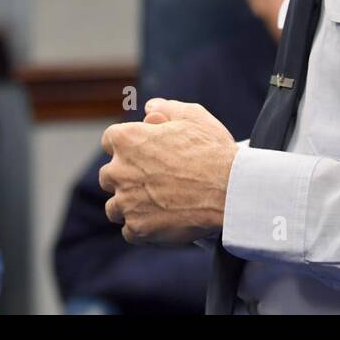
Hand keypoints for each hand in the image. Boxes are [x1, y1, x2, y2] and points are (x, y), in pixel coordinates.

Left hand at [99, 99, 238, 244]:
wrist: (230, 190)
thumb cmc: (212, 151)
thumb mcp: (192, 116)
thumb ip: (165, 108)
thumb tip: (149, 109)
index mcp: (127, 139)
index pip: (110, 141)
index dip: (126, 146)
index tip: (139, 153)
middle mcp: (119, 171)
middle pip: (108, 176)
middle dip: (124, 178)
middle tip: (149, 181)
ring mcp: (127, 202)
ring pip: (115, 207)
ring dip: (129, 206)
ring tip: (153, 206)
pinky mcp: (138, 228)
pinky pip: (130, 231)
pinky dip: (142, 229)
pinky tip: (159, 223)